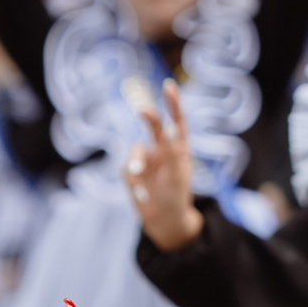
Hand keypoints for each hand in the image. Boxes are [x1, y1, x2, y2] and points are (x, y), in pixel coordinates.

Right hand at [125, 80, 204, 251]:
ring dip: (136, 165)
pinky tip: (143, 197)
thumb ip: (173, 151)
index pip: (178, 121)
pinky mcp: (131, 173)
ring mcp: (146, 160)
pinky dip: (135, 184)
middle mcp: (162, 151)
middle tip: (143, 110)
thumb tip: (172, 126)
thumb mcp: (177, 175)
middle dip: (149, 117)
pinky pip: (128, 171)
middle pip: (154, 126)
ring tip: (140, 181)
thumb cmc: (176, 196)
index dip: (173, 103)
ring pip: (135, 152)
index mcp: (179, 149)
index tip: (168, 86)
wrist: (162, 220)